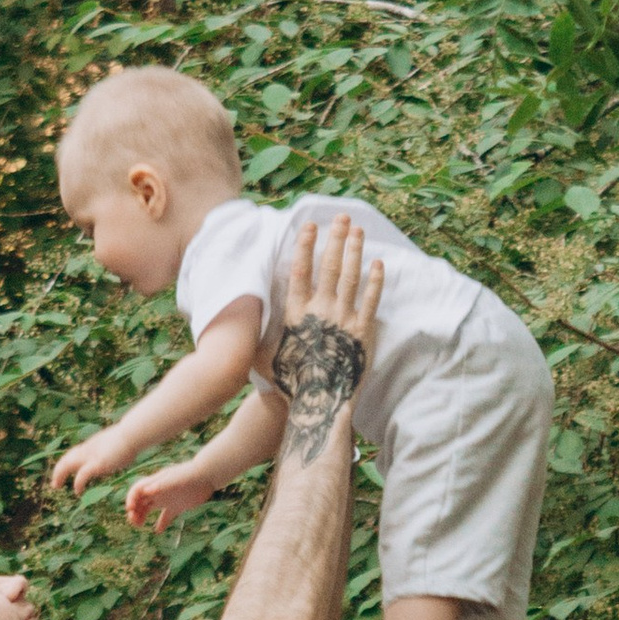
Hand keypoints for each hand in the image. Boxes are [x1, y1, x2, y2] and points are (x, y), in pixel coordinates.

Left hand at [49, 428, 133, 496]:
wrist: (132, 434)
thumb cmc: (130, 438)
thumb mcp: (117, 444)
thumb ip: (113, 449)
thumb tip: (118, 453)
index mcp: (92, 445)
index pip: (74, 453)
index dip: (66, 462)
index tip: (63, 471)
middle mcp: (88, 450)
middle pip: (66, 459)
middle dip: (58, 470)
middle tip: (55, 483)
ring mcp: (91, 456)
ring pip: (67, 464)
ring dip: (59, 475)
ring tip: (56, 485)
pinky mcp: (97, 464)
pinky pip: (82, 475)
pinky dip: (77, 483)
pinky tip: (77, 491)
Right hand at [126, 462, 210, 531]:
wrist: (207, 476)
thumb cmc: (190, 475)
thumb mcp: (174, 479)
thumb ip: (161, 485)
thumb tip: (146, 490)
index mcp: (156, 483)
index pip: (137, 490)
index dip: (131, 499)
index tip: (130, 510)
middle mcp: (159, 491)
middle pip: (140, 500)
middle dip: (134, 510)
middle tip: (134, 522)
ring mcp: (167, 498)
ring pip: (149, 508)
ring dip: (141, 516)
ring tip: (139, 526)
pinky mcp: (177, 506)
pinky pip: (166, 516)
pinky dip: (161, 523)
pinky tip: (158, 531)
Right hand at [273, 215, 382, 462]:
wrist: (319, 402)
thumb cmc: (289, 382)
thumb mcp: (263, 355)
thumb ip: (257, 335)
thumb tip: (239, 321)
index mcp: (296, 312)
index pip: (301, 270)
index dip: (305, 245)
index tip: (310, 225)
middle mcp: (320, 310)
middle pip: (329, 266)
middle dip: (335, 238)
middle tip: (341, 217)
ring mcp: (344, 319)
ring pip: (351, 277)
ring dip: (355, 251)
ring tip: (358, 230)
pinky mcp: (363, 332)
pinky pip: (372, 300)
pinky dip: (376, 281)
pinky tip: (379, 264)